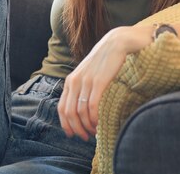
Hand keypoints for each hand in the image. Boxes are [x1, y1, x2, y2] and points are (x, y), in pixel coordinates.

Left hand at [57, 26, 153, 140]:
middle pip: (69, 113)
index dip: (66, 125)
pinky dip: (94, 118)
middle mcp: (74, 81)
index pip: (61, 109)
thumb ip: (82, 86)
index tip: (73, 135)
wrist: (117, 42)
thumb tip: (81, 107)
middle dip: (76, 129)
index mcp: (70, 81)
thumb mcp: (88, 73)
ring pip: (80, 112)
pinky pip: (92, 106)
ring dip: (86, 126)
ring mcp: (86, 81)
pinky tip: (98, 123)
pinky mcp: (98, 81)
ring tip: (93, 132)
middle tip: (85, 138)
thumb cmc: (104, 60)